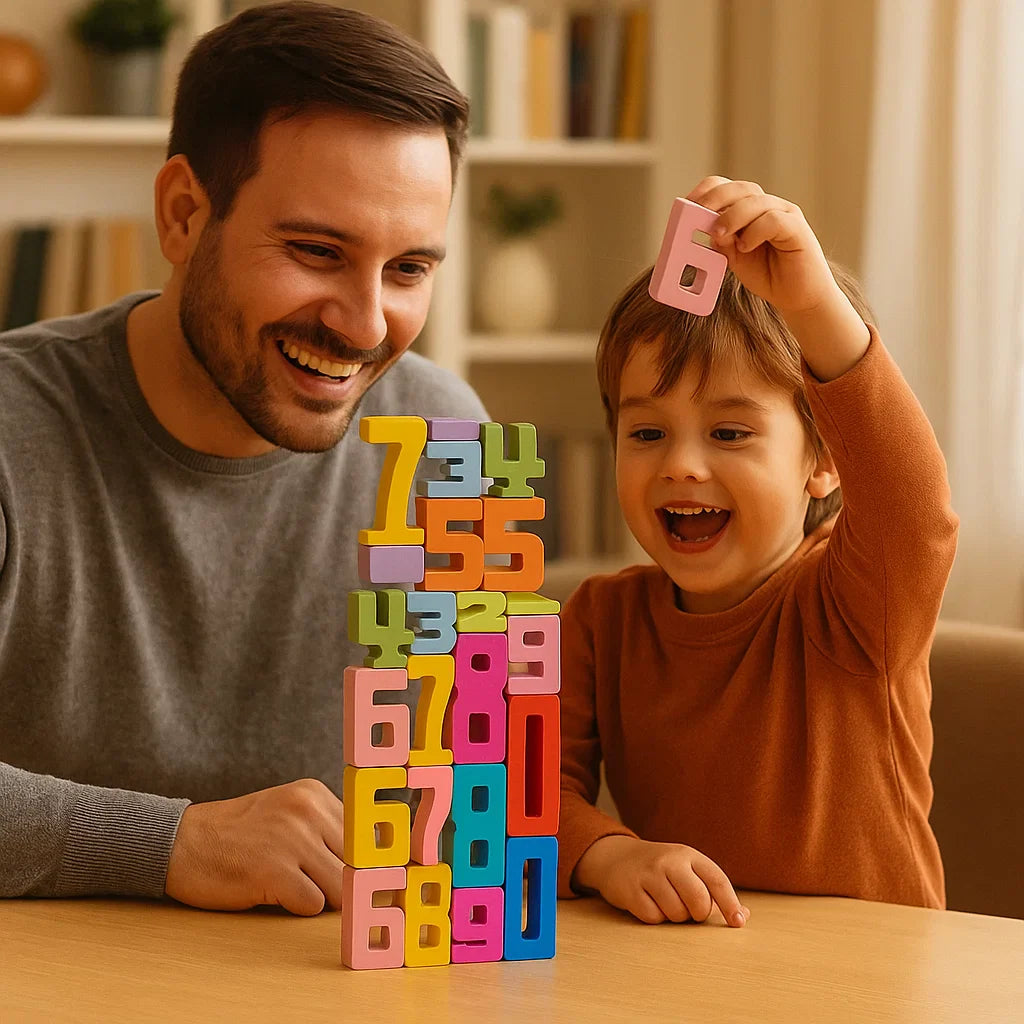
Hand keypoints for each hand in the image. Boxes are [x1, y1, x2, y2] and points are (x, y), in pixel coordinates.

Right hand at [165, 779, 345, 914]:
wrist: (179, 842)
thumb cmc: (236, 834)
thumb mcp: (286, 812)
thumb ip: (325, 829)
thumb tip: (370, 864)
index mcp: (313, 793)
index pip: (363, 834)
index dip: (358, 860)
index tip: (355, 875)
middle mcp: (307, 811)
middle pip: (355, 862)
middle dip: (343, 882)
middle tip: (318, 886)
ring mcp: (291, 840)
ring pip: (340, 887)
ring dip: (321, 897)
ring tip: (292, 887)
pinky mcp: (274, 872)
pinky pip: (312, 905)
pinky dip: (297, 908)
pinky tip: (274, 894)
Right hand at [573, 834, 749, 926]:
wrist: (616, 857)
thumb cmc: (661, 869)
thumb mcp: (687, 870)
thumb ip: (713, 891)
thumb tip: (743, 915)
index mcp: (688, 855)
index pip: (717, 880)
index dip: (730, 904)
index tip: (738, 923)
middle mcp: (669, 861)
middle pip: (698, 901)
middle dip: (698, 914)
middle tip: (689, 910)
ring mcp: (648, 874)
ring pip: (676, 913)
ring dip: (674, 917)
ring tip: (665, 902)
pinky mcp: (630, 889)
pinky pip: (654, 918)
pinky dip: (654, 918)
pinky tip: (648, 903)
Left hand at [688, 175, 869, 380]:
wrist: (797, 296)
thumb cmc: (768, 275)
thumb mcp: (735, 259)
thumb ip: (722, 242)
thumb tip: (707, 227)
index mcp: (749, 210)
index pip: (727, 188)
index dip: (706, 192)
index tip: (687, 204)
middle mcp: (767, 206)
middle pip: (740, 188)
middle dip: (715, 199)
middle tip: (699, 214)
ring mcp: (784, 214)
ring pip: (756, 201)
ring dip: (733, 216)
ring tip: (719, 234)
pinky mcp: (797, 228)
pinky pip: (774, 220)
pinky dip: (755, 230)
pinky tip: (745, 246)